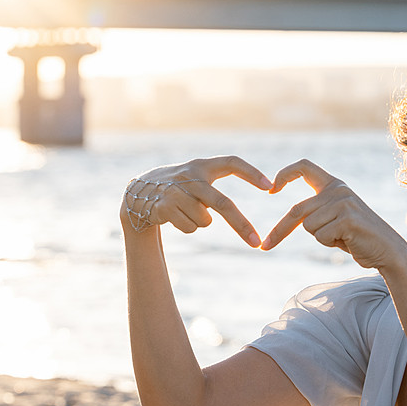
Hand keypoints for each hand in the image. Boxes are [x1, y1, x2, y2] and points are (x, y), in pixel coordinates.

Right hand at [121, 155, 272, 247]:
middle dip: (241, 225)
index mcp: (202, 166)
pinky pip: (190, 228)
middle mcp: (190, 176)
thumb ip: (215, 191)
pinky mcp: (164, 207)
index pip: (231, 162)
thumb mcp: (196, 180)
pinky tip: (173, 216)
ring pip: (205, 221)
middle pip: (222, 203)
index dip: (250, 172)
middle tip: (256, 243)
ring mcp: (175, 191)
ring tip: (184, 210)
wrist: (136, 193)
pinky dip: (187, 227)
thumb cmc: (179, 188)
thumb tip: (235, 205)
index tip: (270, 186)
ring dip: (200, 222)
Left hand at [261, 159, 406, 269]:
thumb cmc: (358, 238)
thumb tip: (290, 218)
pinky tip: (349, 241)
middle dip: (280, 230)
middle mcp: (338, 190)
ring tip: (343, 237)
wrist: (388, 250)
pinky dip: (330, 243)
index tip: (270, 190)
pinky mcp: (347, 218)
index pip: (304, 167)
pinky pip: (321, 236)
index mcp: (334, 185)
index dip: (284, 174)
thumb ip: (317, 211)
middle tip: (265, 246)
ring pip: (309, 226)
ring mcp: (343, 203)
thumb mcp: (335, 218)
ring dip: (321, 238)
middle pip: (297, 210)